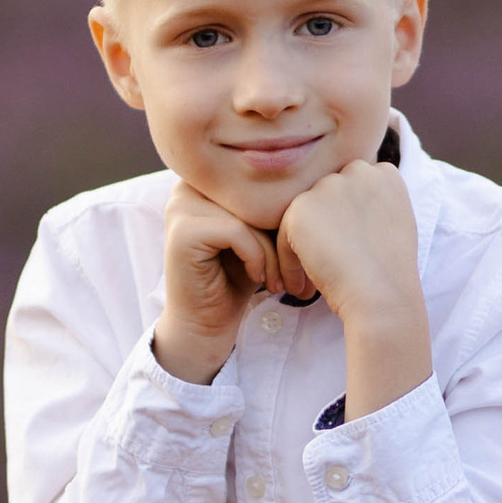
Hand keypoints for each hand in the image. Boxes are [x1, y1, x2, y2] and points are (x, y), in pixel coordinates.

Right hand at [152, 183, 289, 383]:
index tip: (306, 248)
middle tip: (300, 271)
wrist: (206, 324)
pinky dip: (256, 258)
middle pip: (257, 197)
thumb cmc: (238, 277)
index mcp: (208, 179)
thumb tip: (320, 178)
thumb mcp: (262, 233)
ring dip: (274, 252)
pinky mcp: (184, 230)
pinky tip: (258, 278)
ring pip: (250, 215)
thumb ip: (274, 203)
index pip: (263, 182)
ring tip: (280, 281)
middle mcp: (189, 185)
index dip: (289, 213)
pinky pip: (237, 232)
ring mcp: (181, 205)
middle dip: (284, 233)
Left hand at [278, 161, 431, 422]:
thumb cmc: (390, 274)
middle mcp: (357, 171)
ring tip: (309, 284)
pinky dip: (289, 264)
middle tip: (327, 269)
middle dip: (323, 232)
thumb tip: (344, 209)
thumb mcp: (393, 226)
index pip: (352, 189)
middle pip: (325, 199)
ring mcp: (328, 187)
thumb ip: (372, 205)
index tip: (350, 255)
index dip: (346, 224)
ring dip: (303, 247)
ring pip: (304, 216)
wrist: (383, 296)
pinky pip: (284, 236)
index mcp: (384, 174)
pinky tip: (301, 289)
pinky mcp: (300, 209)